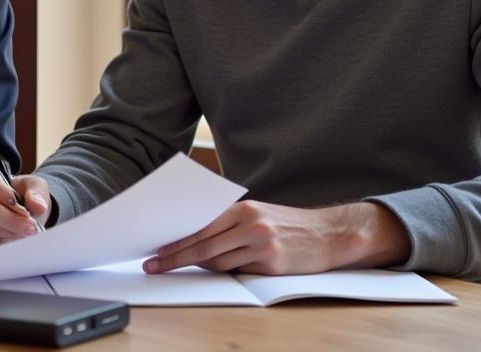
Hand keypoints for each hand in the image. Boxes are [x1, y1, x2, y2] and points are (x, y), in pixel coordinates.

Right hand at [0, 166, 50, 250]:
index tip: (24, 209)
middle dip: (13, 221)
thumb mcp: (34, 186)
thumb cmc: (24, 195)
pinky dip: (4, 246)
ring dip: (11, 234)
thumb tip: (38, 205)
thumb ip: (37, 193)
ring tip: (26, 233)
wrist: (20, 211)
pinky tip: (15, 240)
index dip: (6, 196)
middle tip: (32, 227)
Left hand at [143, 201, 410, 275]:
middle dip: (174, 256)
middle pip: (202, 244)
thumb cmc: (285, 225)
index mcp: (242, 207)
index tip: (155, 248)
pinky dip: (223, 272)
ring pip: (218, 261)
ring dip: (195, 266)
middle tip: (153, 264)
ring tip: (172, 267)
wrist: (327, 234)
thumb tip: (192, 238)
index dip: (175, 238)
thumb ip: (227, 225)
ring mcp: (261, 244)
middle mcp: (250, 223)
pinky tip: (210, 271)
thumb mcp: (255, 215)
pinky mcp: (272, 264)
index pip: (200, 225)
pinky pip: (238, 271)